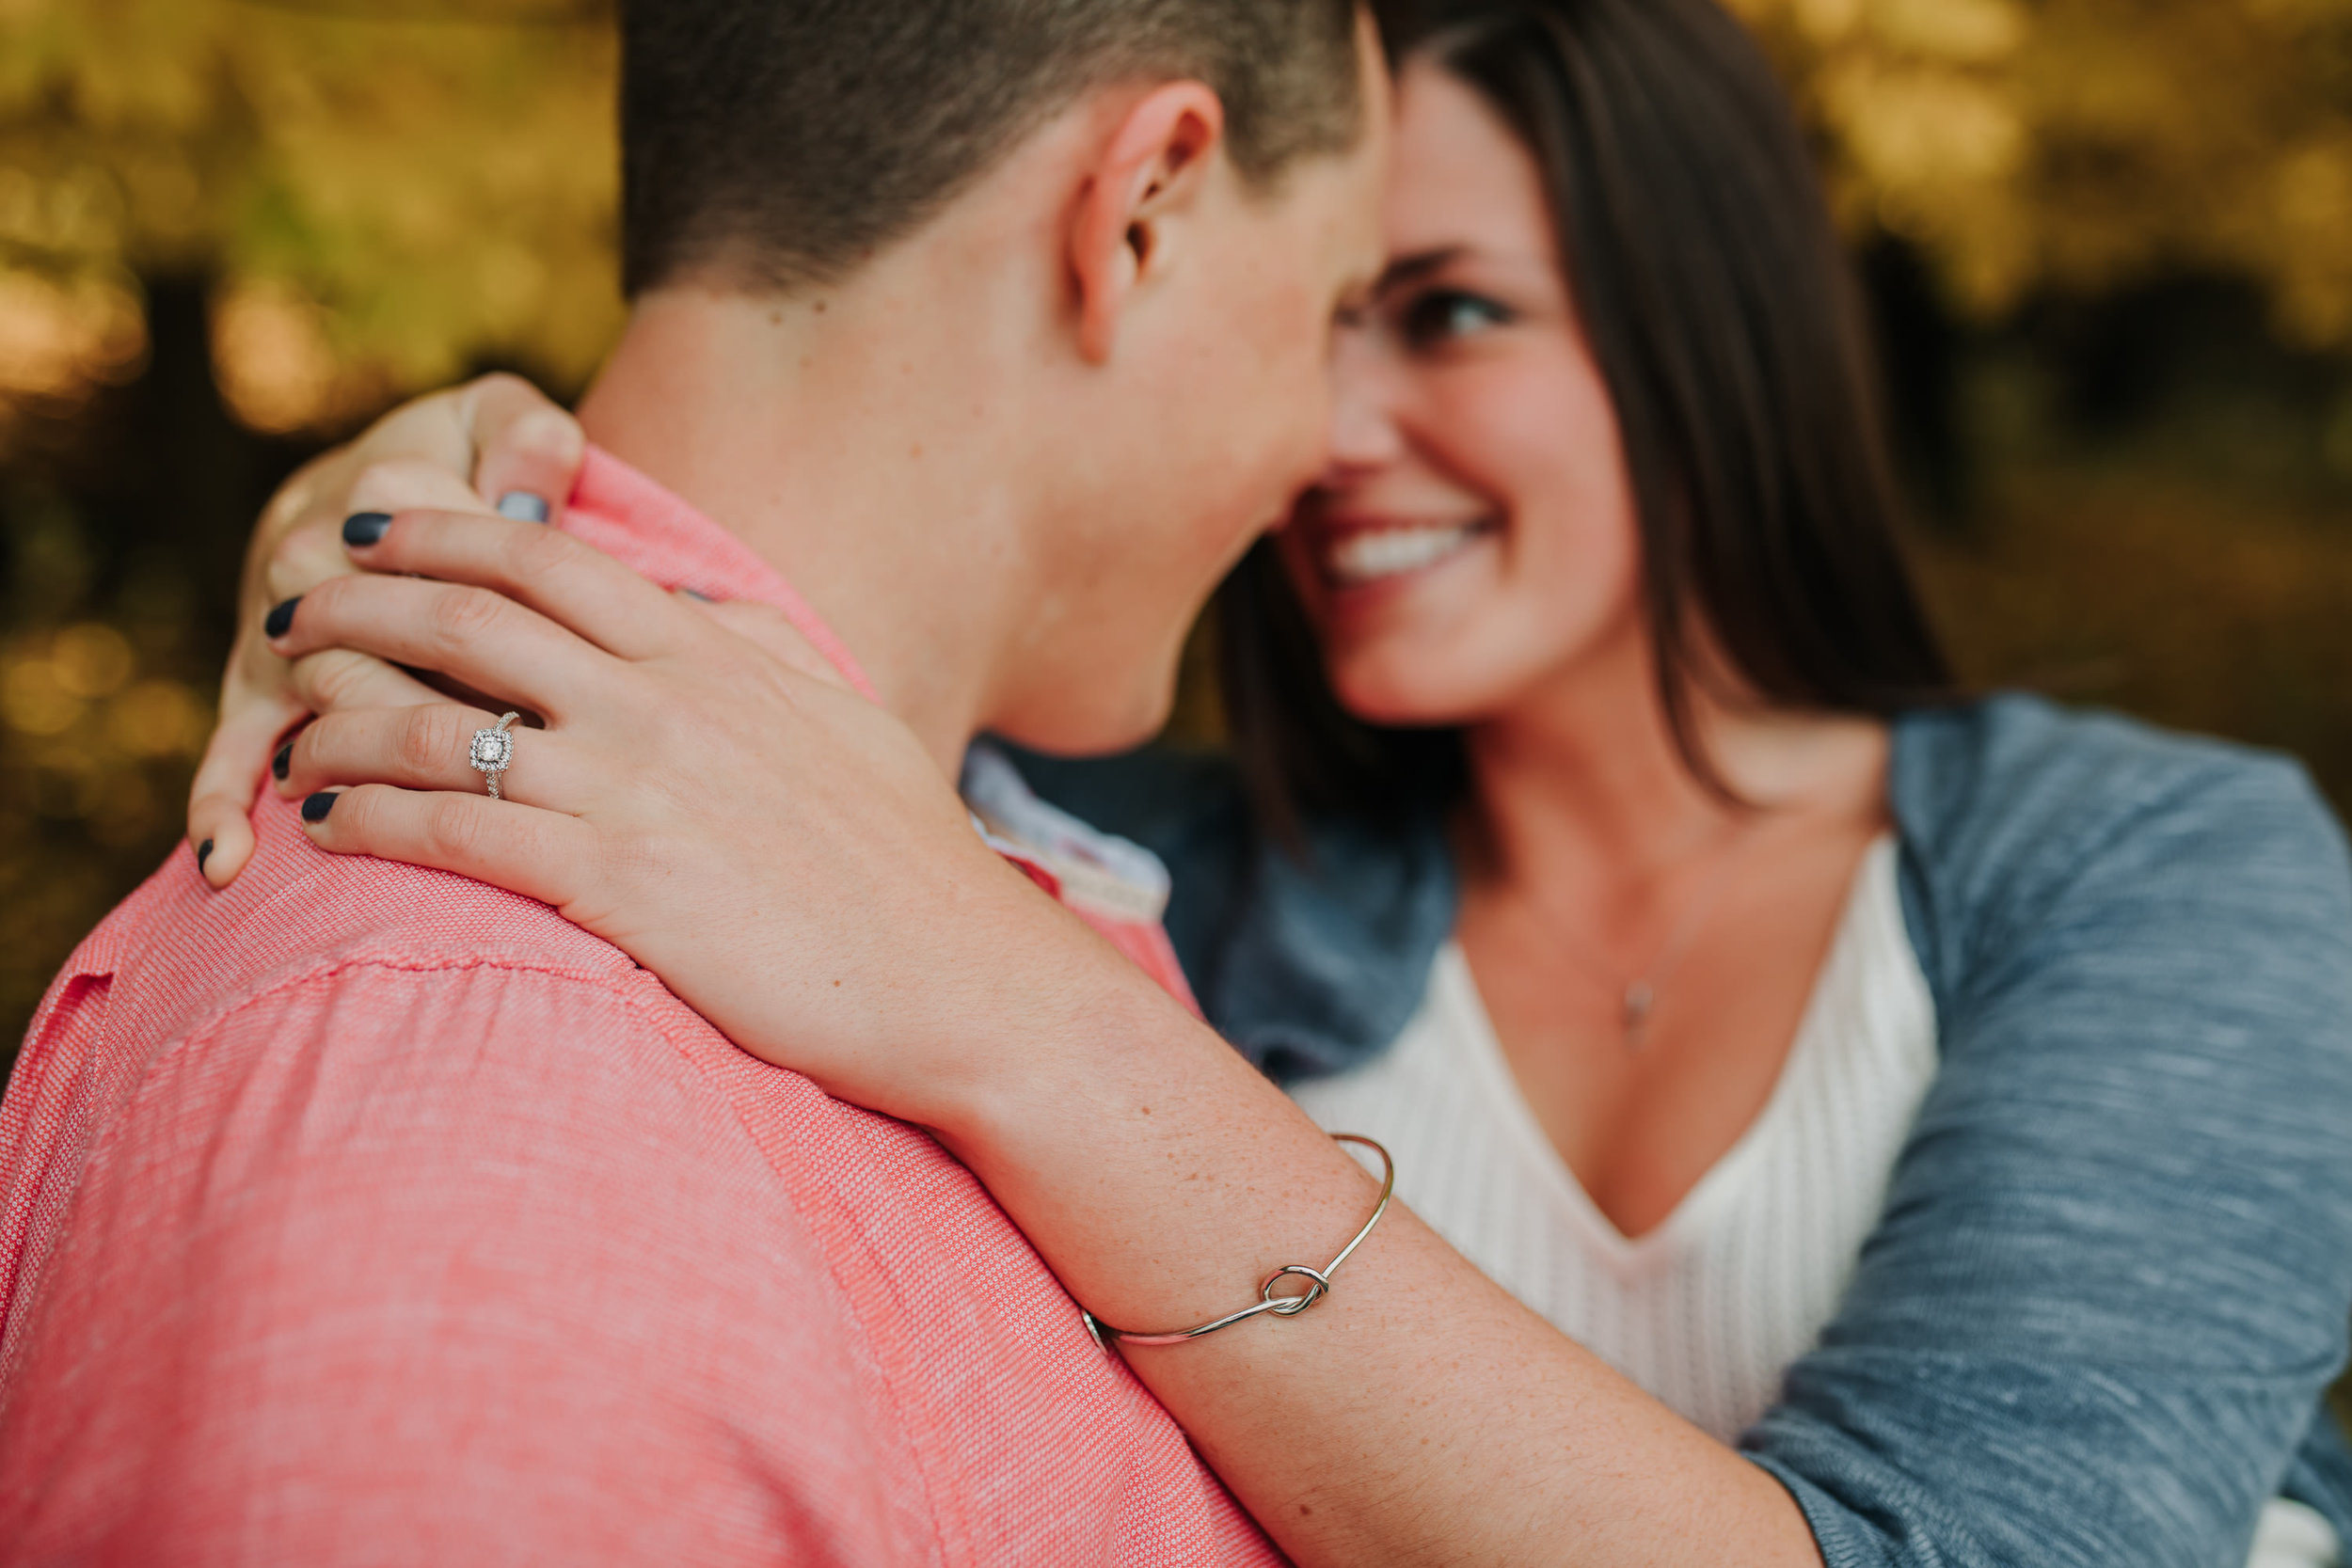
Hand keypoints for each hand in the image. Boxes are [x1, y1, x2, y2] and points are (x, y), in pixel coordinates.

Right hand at [187, 374, 585, 888]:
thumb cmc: (464, 456)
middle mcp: (312, 553)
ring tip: (384, 820)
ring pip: (312, 697)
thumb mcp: (501, 421)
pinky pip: (229, 745)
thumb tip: (527, 495)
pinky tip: (227, 862)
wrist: (386, 476)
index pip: (434, 546)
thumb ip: (527, 438)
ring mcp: (275, 625)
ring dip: (344, 758)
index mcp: (384, 484)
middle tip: (502, 756)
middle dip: (428, 698)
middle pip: (367, 637)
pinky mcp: (256, 681)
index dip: (493, 600)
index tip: (555, 650)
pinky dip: (219, 802)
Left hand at [262, 508, 1151, 1129]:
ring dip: (340, 716)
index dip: (439, 533)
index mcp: (713, 658)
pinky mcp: (620, 890)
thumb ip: (757, 646)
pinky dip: (372, 816)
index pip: (548, 560)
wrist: (962, 981)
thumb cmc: (909, 861)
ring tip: (290, 730)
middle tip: (290, 611)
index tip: (369, 533)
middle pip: (469, 619)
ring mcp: (639, 794)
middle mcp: (664, 706)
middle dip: (357, 603)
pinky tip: (329, 822)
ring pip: (441, 723)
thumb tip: (684, 598)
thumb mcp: (846, 718)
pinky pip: (457, 835)